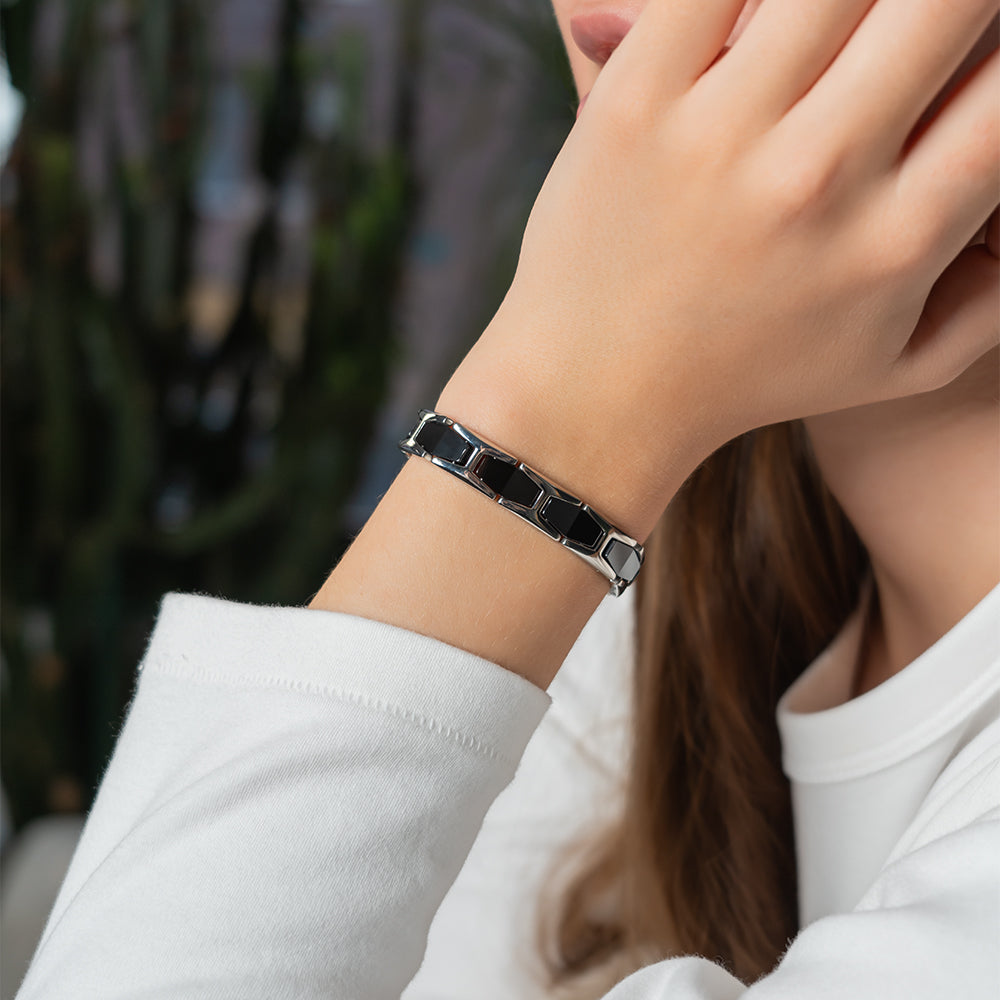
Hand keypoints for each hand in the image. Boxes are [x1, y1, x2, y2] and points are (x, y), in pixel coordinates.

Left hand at [438, 0, 998, 537]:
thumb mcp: (892, 369)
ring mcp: (719, 136)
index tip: (965, 60)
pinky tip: (759, 18)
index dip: (999, 48)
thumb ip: (995, 298)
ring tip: (834, 34)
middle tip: (908, 32)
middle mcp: (817, 179)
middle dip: (949, 4)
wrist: (595, 395)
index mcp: (895, 241)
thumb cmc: (746, 379)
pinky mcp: (632, 103)